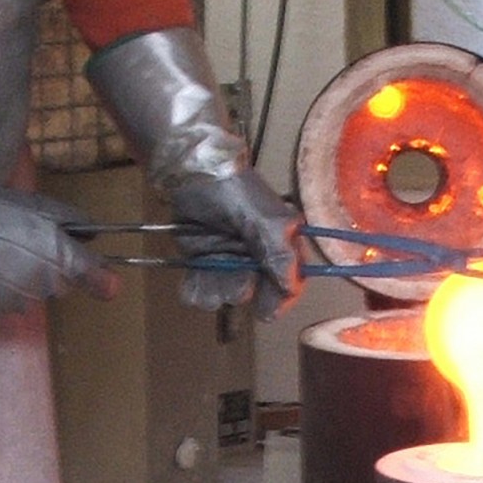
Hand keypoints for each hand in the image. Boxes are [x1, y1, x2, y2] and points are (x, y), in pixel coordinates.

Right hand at [0, 145, 117, 319]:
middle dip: (52, 269)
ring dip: (24, 280)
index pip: (95, 277)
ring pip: (33, 294)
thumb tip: (96, 235)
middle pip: (61, 284)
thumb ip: (73, 223)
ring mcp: (19, 302)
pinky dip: (0, 290)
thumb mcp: (38, 206)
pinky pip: (7, 303)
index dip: (102, 277)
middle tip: (26, 245)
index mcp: (61, 258)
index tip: (110, 281)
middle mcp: (45, 285)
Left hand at [164, 170, 302, 318]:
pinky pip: (202, 291)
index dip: (280, 299)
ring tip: (207, 274)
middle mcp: (257, 257)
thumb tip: (292, 287)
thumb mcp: (262, 218)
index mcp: (280, 244)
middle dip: (241, 289)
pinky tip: (190, 287)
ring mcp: (229, 261)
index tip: (266, 312)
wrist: (190, 171)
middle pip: (255, 293)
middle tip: (232, 279)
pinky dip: (195, 293)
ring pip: (226, 295)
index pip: (289, 282)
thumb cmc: (232, 189)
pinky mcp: (203, 262)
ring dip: (216, 292)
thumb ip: (278, 252)